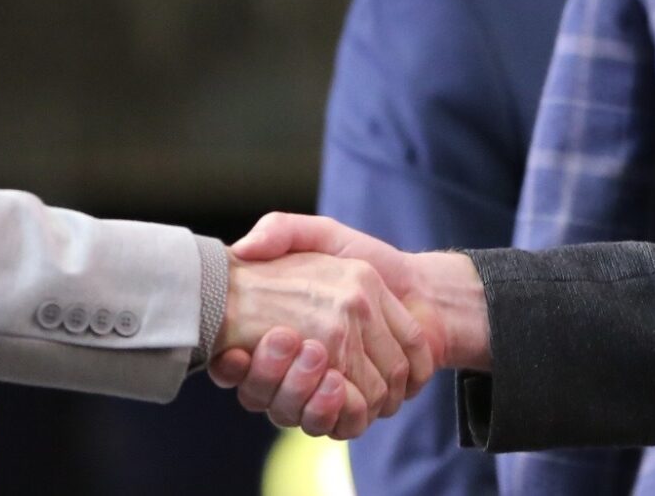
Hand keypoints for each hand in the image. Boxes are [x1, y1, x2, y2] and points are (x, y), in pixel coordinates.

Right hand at [213, 245, 436, 439]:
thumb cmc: (368, 258)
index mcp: (280, 338)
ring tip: (315, 354)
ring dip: (303, 394)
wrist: (423, 289)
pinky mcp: (360, 408)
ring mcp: (326, 394)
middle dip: (271, 375)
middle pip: (269, 396)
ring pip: (302, 414)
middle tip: (283, 340)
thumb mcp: (319, 235)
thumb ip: (281, 231)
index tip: (232, 353)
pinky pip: (343, 422)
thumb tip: (243, 249)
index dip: (231, 368)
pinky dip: (341, 411)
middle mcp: (297, 372)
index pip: (236, 368)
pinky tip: (338, 383)